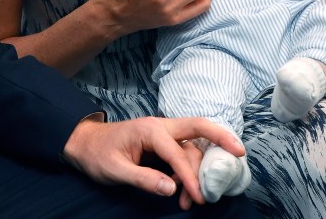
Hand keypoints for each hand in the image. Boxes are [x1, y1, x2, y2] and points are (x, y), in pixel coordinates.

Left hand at [60, 116, 244, 206]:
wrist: (84, 143)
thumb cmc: (97, 154)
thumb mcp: (115, 170)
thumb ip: (143, 178)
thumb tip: (171, 187)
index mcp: (149, 130)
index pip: (177, 152)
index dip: (190, 175)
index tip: (200, 197)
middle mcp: (160, 127)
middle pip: (197, 126)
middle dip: (220, 137)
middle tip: (240, 153)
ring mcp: (163, 134)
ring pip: (192, 145)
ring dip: (199, 169)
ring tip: (195, 199)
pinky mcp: (163, 143)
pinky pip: (184, 152)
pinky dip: (190, 170)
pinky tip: (187, 190)